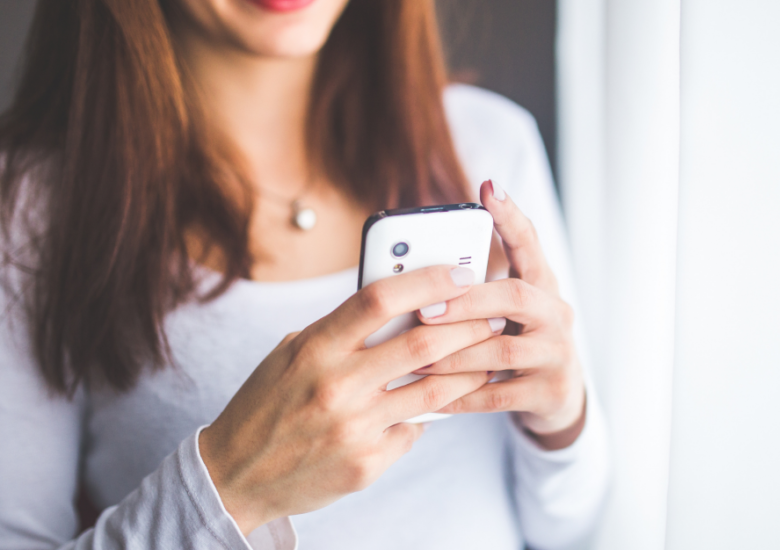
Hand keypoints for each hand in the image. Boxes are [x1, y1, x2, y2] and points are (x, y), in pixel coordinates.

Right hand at [199, 265, 494, 533]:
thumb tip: (401, 306)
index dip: (427, 280)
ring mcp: (354, 427)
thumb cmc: (267, 404)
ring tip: (489, 357)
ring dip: (470, 370)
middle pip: (422, 342)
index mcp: (314, 347)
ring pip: (434, 391)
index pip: (379, 299)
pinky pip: (414, 430)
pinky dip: (430, 414)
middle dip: (469, 324)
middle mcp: (336, 385)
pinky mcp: (367, 463)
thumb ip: (341, 331)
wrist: (236, 476)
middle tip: (493, 314)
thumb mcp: (291, 354)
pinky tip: (444, 404)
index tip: (460, 272)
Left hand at [414, 180, 586, 449]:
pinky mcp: (550, 392)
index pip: (530, 244)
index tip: (488, 188)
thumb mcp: (506, 312)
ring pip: (503, 351)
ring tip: (416, 357)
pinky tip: (433, 398)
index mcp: (542, 285)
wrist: (558, 397)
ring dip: (456, 354)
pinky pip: (499, 395)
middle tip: (424, 309)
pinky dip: (462, 396)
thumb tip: (416, 272)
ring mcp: (558, 354)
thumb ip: (476, 291)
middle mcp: (557, 314)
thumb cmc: (517, 342)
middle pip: (516, 296)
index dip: (511, 217)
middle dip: (467, 302)